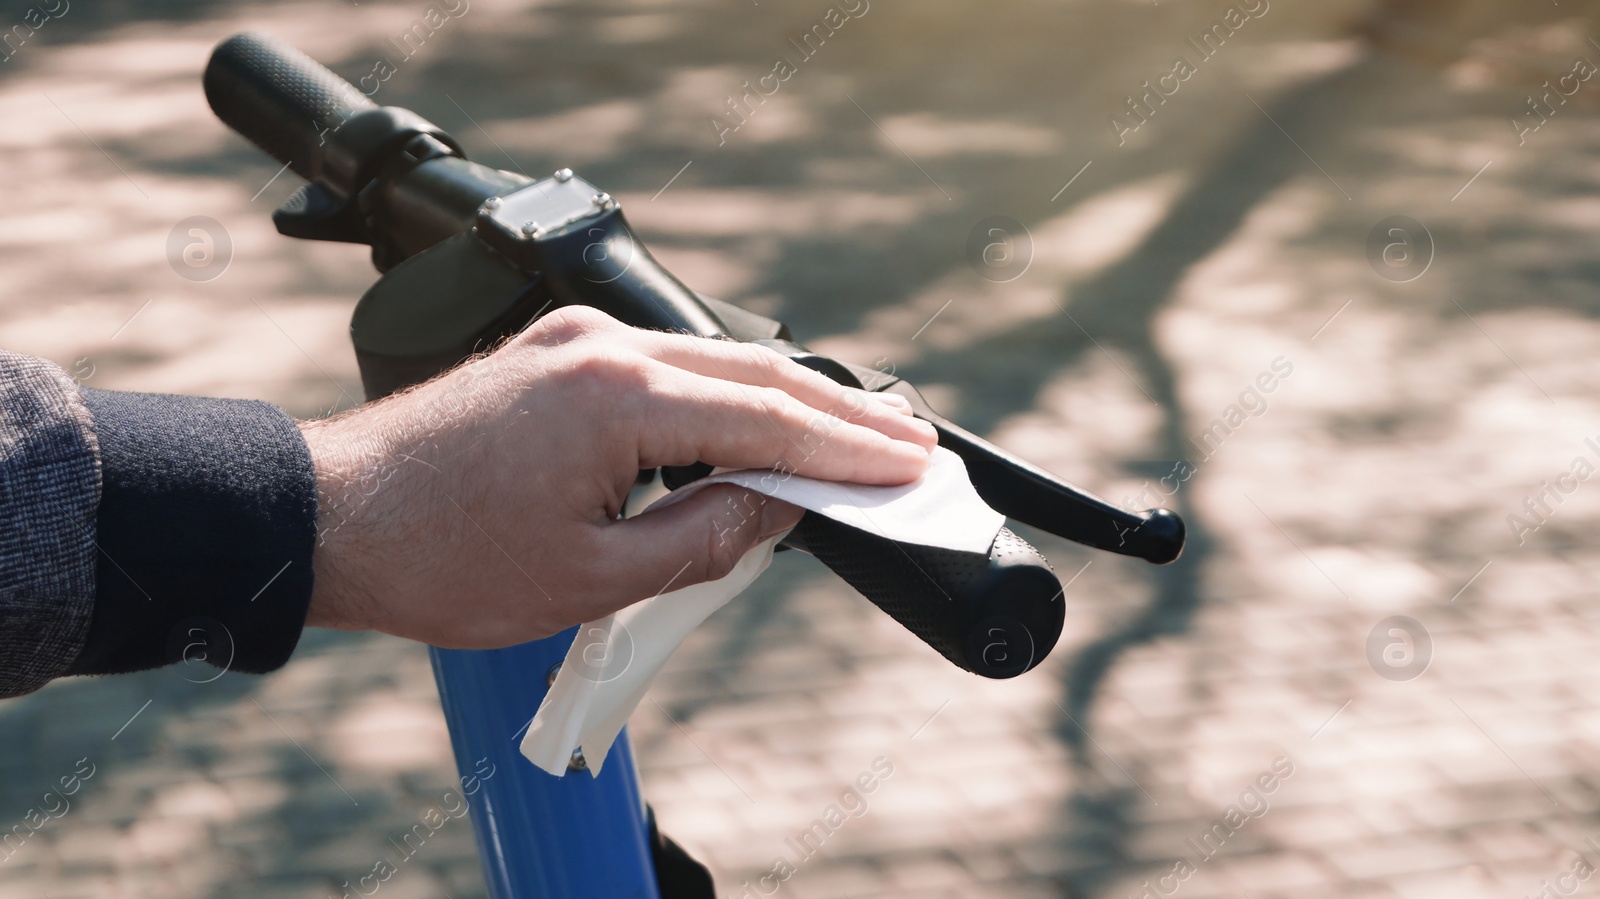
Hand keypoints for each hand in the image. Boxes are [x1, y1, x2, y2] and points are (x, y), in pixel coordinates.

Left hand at [299, 306, 936, 647]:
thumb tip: (776, 508)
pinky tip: (759, 424)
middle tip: (911, 444)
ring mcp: (577, 342)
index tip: (910, 469)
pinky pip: (669, 367)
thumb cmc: (443, 558)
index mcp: (620, 398)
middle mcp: (605, 348)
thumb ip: (703, 539)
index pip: (770, 423)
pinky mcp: (558, 353)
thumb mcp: (592, 578)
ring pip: (717, 363)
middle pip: (759, 375)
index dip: (850, 452)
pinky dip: (727, 397)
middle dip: (841, 415)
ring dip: (787, 403)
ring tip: (855, 437)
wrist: (331, 518)